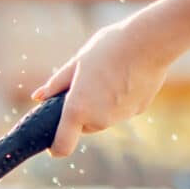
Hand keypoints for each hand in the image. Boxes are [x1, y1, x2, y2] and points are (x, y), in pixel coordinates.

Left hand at [32, 16, 180, 157]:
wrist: (151, 41)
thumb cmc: (109, 48)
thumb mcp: (77, 63)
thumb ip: (56, 84)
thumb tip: (38, 97)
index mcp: (77, 110)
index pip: (62, 146)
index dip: (55, 147)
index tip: (52, 142)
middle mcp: (99, 120)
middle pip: (83, 126)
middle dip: (80, 112)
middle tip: (86, 84)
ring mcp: (121, 117)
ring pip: (103, 117)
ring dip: (100, 104)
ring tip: (108, 74)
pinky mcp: (139, 110)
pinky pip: (122, 109)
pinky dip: (120, 99)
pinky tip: (126, 75)